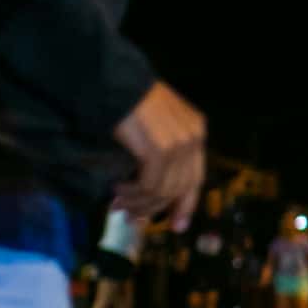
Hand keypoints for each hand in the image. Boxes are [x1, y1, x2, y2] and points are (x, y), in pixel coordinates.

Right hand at [112, 82, 206, 222]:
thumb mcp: (155, 123)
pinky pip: (150, 185)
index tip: (177, 226)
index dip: (186, 204)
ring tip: (118, 205)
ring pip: (164, 191)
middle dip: (155, 209)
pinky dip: (133, 194)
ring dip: (139, 204)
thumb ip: (162, 150)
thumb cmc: (126, 100)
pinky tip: (117, 190)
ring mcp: (178, 143)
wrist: (111, 81)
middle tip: (131, 219)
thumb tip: (154, 188)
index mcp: (196, 129)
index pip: (196, 177)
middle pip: (180, 188)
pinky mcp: (160, 149)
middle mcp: (193, 137)